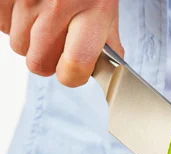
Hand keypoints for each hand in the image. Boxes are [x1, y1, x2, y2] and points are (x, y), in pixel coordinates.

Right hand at [0, 0, 121, 86]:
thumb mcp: (107, 7)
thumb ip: (107, 42)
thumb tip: (103, 73)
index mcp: (93, 11)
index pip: (76, 66)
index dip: (72, 75)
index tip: (72, 70)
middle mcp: (60, 3)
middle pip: (39, 63)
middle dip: (48, 59)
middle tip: (57, 42)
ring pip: (18, 46)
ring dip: (30, 39)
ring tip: (43, 17)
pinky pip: (1, 26)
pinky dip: (12, 21)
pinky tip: (28, 7)